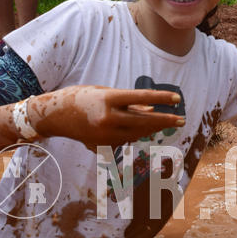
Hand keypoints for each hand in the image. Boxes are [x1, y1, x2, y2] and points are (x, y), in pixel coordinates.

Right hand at [28, 85, 184, 151]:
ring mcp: (105, 134)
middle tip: (181, 119)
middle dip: (165, 120)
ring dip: (154, 127)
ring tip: (169, 121)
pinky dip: (138, 133)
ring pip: (138, 132)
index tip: (177, 98)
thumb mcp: (106, 93)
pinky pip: (127, 139)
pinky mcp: (103, 145)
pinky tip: (147, 127)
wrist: (55, 116)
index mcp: (108, 99)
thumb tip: (152, 109)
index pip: (141, 97)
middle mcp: (107, 118)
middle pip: (144, 120)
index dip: (162, 98)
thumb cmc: (81, 98)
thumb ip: (128, 103)